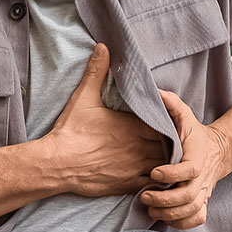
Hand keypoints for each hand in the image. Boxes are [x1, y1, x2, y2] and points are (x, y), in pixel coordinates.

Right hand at [39, 43, 166, 196]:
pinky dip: (158, 179)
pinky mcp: (127, 184)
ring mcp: (134, 167)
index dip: (167, 121)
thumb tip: (104, 47)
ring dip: (167, 160)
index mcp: (131, 125)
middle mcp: (137, 146)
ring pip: (163, 164)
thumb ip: (97, 72)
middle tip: (174, 137)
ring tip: (171, 156)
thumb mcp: (84, 97)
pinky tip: (160, 176)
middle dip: (171, 140)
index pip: (161, 122)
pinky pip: (152, 183)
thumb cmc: (70, 131)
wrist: (56, 163)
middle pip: (167, 143)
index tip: (167, 119)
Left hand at [140, 90, 231, 228]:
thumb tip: (155, 91)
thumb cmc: (195, 135)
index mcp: (197, 158)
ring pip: (190, 211)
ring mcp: (204, 193)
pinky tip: (166, 218)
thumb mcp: (184, 116)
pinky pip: (196, 219)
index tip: (154, 173)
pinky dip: (183, 223)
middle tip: (145, 196)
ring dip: (170, 213)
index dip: (171, 174)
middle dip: (164, 199)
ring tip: (150, 208)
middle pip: (187, 196)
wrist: (218, 151)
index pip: (188, 170)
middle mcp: (202, 179)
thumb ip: (171, 104)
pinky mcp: (203, 203)